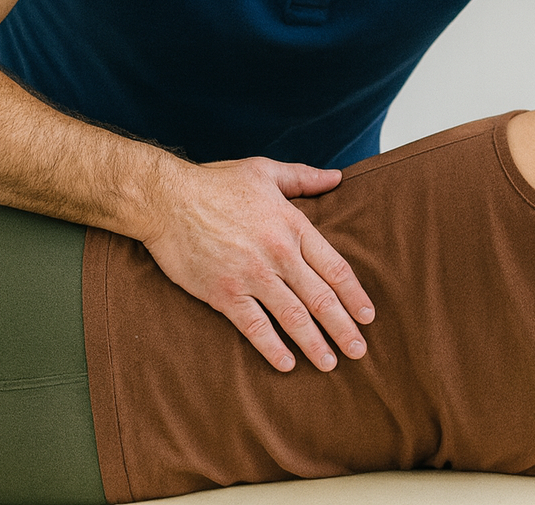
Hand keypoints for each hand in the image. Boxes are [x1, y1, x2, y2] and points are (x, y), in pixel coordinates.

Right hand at [141, 156, 373, 372]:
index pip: (335, 267)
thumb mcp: (264, 171)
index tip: (368, 316)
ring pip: (293, 317)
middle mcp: (278, 254)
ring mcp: (251, 276)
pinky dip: (272, 348)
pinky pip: (255, 327)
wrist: (166, 199)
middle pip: (321, 298)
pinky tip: (287, 364)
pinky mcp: (224, 293)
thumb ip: (303, 178)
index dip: (355, 295)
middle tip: (360, 351)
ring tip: (330, 364)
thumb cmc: (215, 183)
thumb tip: (336, 177)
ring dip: (315, 344)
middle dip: (343, 327)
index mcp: (292, 226)